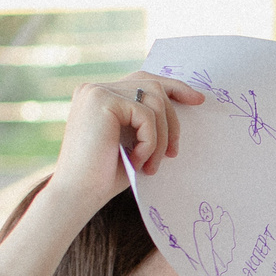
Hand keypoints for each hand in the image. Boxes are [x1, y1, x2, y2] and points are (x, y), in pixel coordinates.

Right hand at [47, 72, 203, 216]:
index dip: (173, 87)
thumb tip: (185, 104)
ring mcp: (97, 91)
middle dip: (173, 120)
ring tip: (152, 164)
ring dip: (162, 137)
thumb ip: (147, 121)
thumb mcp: (132, 142)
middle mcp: (95, 88)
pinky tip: (138, 161)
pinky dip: (150, 141)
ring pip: (154, 101)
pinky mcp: (102, 100)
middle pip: (153, 86)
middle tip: (174, 153)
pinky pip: (146, 115)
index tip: (198, 100)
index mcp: (100, 96)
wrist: (77, 195)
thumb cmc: (104, 176)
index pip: (143, 80)